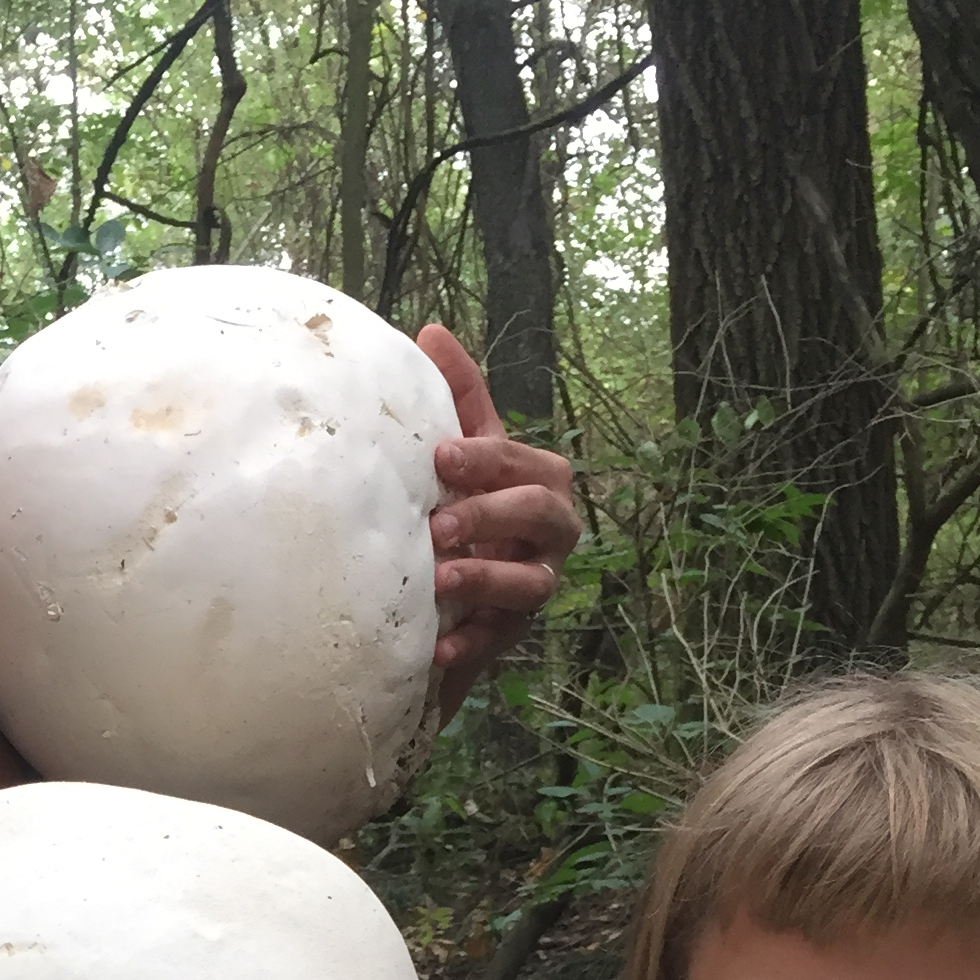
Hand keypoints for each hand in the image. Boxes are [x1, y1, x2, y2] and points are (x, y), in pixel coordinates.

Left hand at [414, 326, 581, 687]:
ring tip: (440, 582)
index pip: (519, 461)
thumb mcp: (460, 455)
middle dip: (490, 515)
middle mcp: (549, 530)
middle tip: (439, 525)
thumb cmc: (463, 509)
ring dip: (485, 578)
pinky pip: (500, 639)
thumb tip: (431, 332)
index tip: (441, 457)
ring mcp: (535, 583)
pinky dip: (471, 644)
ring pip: (530, 580)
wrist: (455, 594)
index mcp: (536, 480)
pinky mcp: (514, 632)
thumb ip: (457, 400)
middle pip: (538, 513)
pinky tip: (439, 647)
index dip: (485, 457)